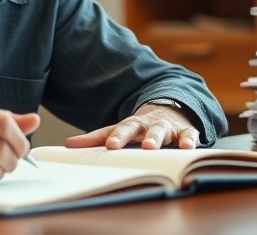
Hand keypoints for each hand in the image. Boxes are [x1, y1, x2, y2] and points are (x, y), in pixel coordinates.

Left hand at [63, 103, 199, 149]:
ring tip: (155, 147)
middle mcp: (149, 125)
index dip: (117, 137)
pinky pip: (189, 135)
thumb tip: (67, 144)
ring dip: (159, 138)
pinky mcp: (185, 132)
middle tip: (138, 146)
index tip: (111, 146)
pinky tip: (188, 147)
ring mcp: (167, 128)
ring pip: (163, 131)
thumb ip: (95, 138)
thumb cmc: (140, 127)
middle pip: (143, 130)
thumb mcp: (119, 129)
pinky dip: (189, 140)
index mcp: (132, 125)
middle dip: (138, 137)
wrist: (169, 109)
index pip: (122, 129)